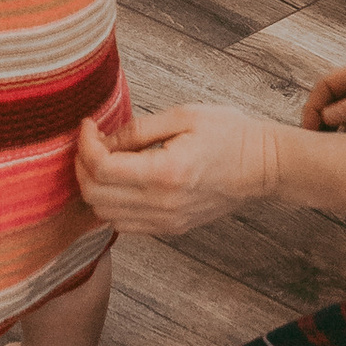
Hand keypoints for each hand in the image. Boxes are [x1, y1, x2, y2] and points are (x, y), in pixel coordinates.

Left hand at [74, 102, 280, 238]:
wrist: (263, 165)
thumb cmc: (229, 134)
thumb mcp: (183, 116)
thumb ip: (138, 129)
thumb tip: (103, 139)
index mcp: (165, 173)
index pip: (101, 168)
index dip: (85, 144)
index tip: (88, 125)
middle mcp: (162, 204)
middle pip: (95, 196)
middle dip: (82, 166)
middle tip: (91, 141)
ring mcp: (167, 221)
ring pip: (105, 215)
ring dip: (95, 187)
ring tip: (105, 159)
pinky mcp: (171, 228)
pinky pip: (125, 224)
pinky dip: (112, 204)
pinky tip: (122, 180)